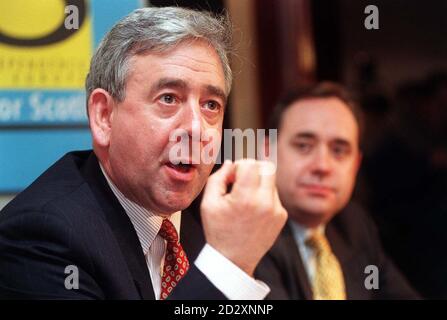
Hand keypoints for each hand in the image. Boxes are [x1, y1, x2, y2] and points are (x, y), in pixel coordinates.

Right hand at [200, 159, 286, 275]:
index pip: (250, 164)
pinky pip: (274, 195)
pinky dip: (264, 196)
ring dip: (258, 183)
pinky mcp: (282, 216)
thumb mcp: (208, 203)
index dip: (238, 166)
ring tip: (245, 199)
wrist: (234, 260)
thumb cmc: (218, 231)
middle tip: (240, 181)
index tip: (231, 178)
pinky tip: (253, 210)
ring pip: (271, 180)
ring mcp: (277, 210)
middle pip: (266, 167)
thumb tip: (230, 163)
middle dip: (252, 169)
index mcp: (245, 198)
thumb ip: (218, 178)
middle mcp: (265, 202)